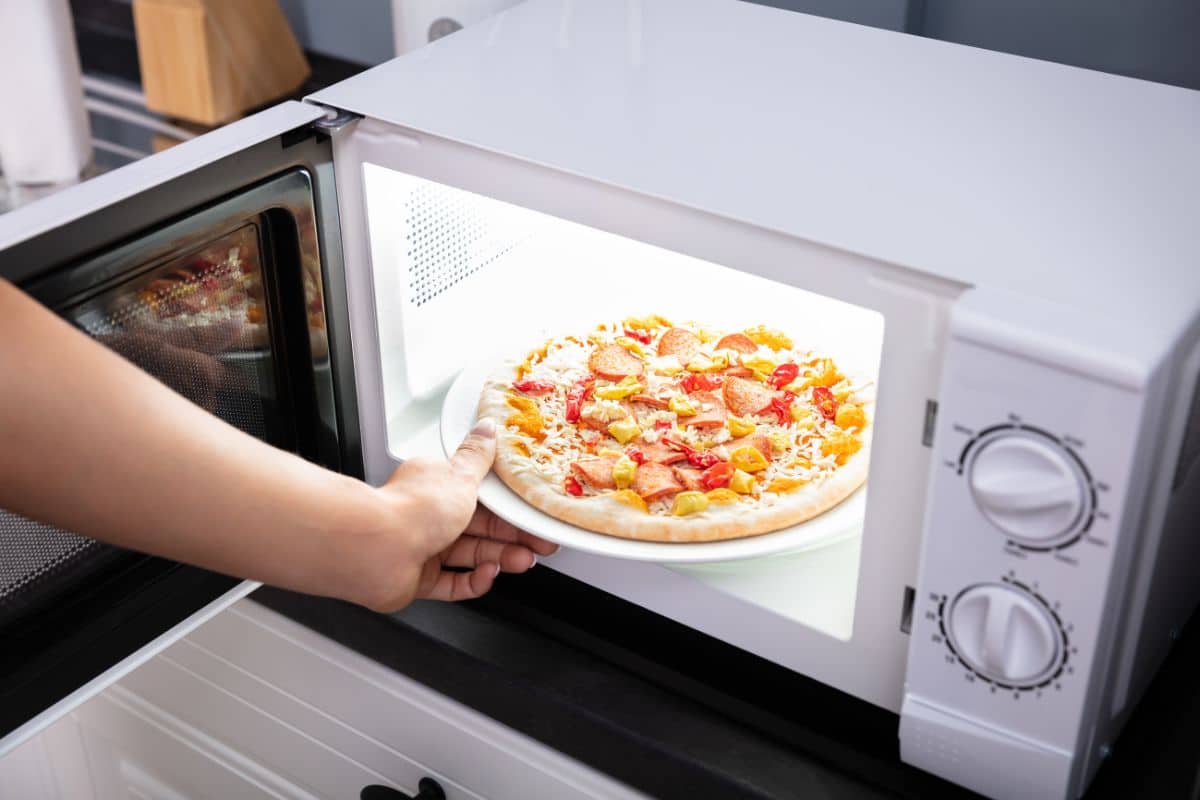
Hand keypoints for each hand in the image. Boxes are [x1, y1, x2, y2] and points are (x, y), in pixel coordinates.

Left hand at [359, 418, 557, 610]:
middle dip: (511, 538)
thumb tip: (488, 429)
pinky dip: (473, 581)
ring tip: (520, 561)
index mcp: (436, 485)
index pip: (482, 497)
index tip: (531, 516)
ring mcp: (422, 548)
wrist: (378, 550)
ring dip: (498, 558)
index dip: (510, 508)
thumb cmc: (413, 510)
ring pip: (469, 555)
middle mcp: (428, 516)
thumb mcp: (460, 476)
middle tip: (538, 545)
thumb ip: (479, 457)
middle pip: (479, 529)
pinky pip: (453, 583)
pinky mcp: (417, 579)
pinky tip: (487, 576)